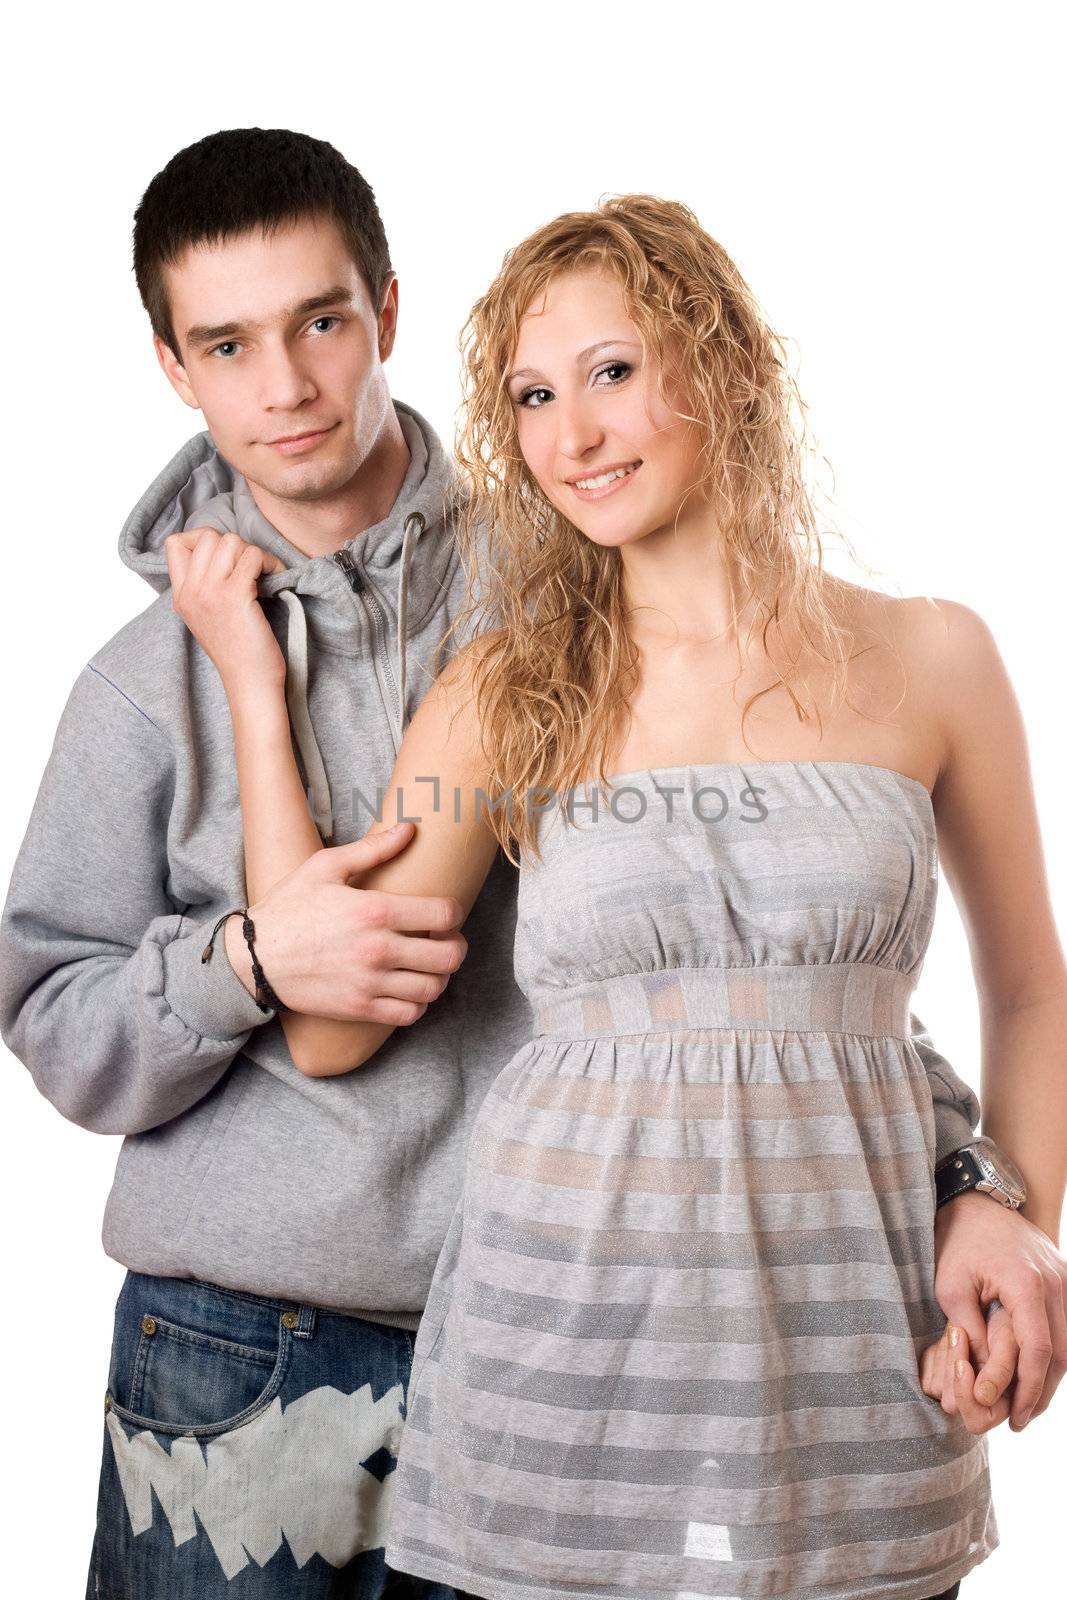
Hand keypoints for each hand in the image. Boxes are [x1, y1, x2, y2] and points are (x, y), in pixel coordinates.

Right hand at [164, 527, 287, 691]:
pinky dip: (270, 562)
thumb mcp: (208, 618)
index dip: (204, 540)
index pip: (175, 544)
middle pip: (208, 536)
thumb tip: (227, 555)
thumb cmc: (239, 654)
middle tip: (252, 568)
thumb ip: (206, 589)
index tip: (227, 559)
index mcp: (181, 597)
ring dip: (254, 552)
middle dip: (236, 545)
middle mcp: (190, 592)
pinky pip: (253, 556)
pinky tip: (276, 579)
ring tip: (265, 573)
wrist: (250, 683)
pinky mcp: (234, 596)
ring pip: (230, 541)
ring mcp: (210, 592)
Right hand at [224, 821, 468, 1023]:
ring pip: (434, 988)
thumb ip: (373, 849)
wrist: (254, 958)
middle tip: (446, 940)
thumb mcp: (325, 867)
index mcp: (374, 910)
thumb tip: (409, 829)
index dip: (454, 912)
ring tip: (429, 965)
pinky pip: (410, 1013)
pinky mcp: (360, 1008)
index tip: (446, 912)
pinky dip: (419, 1002)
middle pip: (449, 956)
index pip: (445, 914)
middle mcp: (378, 949)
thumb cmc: (289, 907)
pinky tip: (410, 988)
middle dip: (456, 946)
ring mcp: (370, 983)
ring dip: (440, 976)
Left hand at [928, 1189, 1066, 1429]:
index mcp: (1026, 1283)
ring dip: (1049, 1377)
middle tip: (1019, 1420)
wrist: (981, 1198)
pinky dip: (1053, 1354)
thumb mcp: (951, 1285)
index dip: (1027, 1388)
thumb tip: (980, 1376)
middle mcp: (1055, 1282)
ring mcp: (1065, 1279)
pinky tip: (1035, 1374)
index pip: (1037, 1348)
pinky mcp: (1064, 1279)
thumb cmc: (959, 1240)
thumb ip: (969, 1330)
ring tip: (1026, 1406)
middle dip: (1041, 1392)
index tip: (1012, 1416)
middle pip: (1061, 1352)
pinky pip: (1065, 1326)